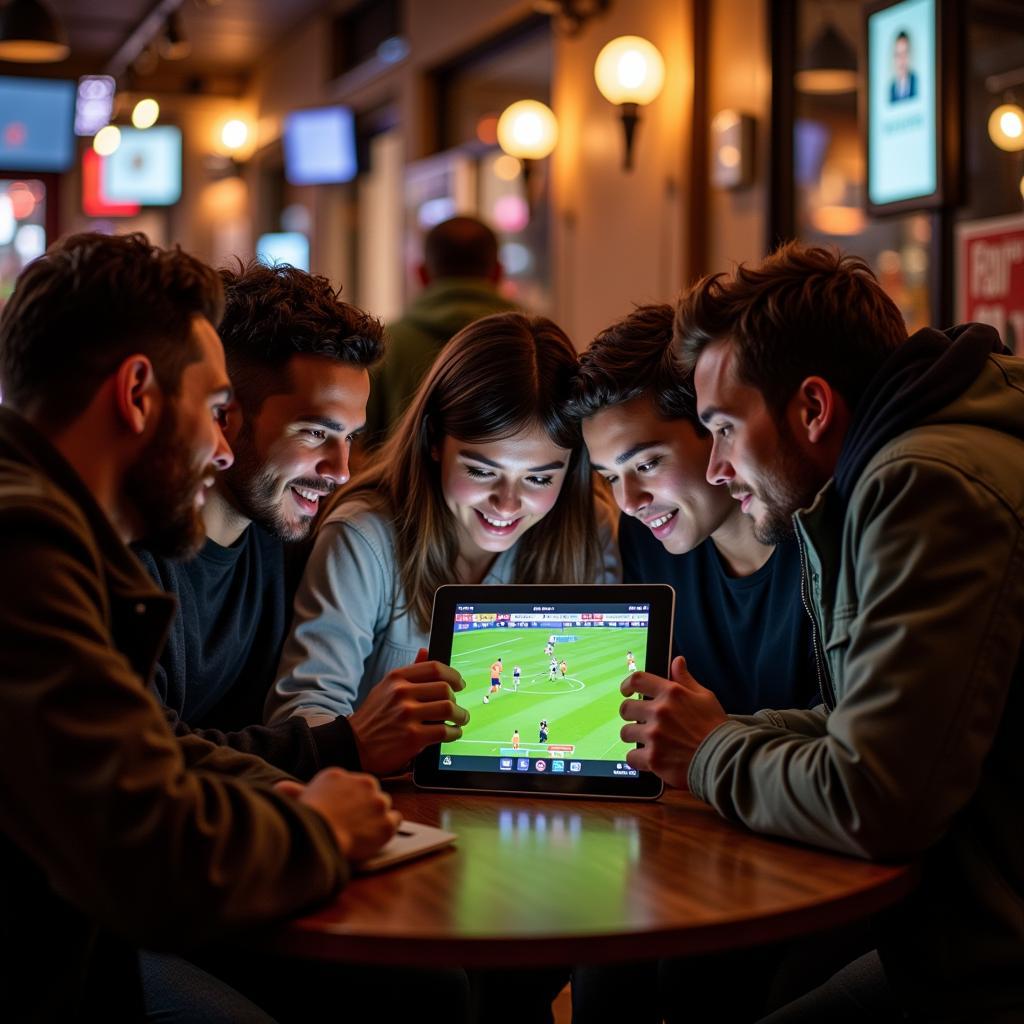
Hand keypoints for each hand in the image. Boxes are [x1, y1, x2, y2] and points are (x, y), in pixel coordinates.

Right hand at [274, 768, 400, 860]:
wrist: (316, 837)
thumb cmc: (304, 821)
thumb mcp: (296, 800)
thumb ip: (292, 791)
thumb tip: (280, 786)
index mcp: (339, 775)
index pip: (349, 784)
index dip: (347, 800)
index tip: (342, 811)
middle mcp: (362, 783)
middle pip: (369, 792)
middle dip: (363, 806)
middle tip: (352, 822)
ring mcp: (377, 802)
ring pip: (383, 805)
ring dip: (376, 816)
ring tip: (362, 830)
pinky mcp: (386, 822)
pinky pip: (395, 819)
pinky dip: (388, 827)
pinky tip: (376, 834)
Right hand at [348, 650, 468, 775]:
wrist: (352, 744)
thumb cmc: (373, 716)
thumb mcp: (386, 687)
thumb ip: (409, 671)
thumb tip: (426, 651)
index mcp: (397, 678)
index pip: (435, 668)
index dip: (453, 675)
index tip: (459, 683)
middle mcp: (402, 693)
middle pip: (445, 688)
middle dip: (456, 699)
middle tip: (458, 707)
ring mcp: (407, 715)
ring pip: (448, 708)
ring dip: (460, 716)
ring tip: (460, 720)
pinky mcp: (412, 737)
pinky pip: (444, 731)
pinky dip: (454, 732)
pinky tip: (452, 733)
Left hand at [619, 655, 727, 788]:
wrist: (725, 759)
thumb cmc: (716, 727)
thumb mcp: (705, 697)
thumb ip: (685, 679)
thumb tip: (677, 661)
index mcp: (671, 693)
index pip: (637, 680)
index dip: (627, 685)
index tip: (626, 691)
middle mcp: (660, 712)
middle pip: (626, 708)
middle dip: (630, 715)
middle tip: (639, 721)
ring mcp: (654, 735)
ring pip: (626, 733)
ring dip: (634, 737)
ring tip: (647, 741)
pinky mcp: (653, 758)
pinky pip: (631, 757)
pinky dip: (638, 759)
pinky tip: (650, 758)